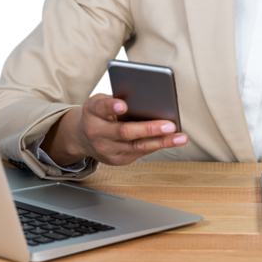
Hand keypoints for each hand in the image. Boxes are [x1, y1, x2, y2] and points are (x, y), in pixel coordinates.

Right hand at [41, 94, 187, 166]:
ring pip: (137, 147)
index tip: (123, 104)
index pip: (100, 108)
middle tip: (170, 125)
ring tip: (180, 137)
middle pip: (125, 132)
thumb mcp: (100, 102)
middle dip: (149, 129)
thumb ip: (117, 101)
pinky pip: (140, 153)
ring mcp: (106, 150)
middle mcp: (97, 133)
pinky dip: (157, 145)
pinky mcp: (117, 160)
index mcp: (91, 113)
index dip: (111, 106)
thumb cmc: (98, 114)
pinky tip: (172, 141)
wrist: (81, 138)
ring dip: (162, 142)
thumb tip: (149, 101)